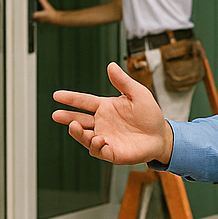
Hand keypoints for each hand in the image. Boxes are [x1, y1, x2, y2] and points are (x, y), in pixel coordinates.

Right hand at [32, 0, 58, 23]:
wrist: (56, 19)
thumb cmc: (52, 17)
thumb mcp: (44, 16)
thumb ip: (39, 15)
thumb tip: (34, 14)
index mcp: (43, 2)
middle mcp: (43, 2)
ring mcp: (43, 5)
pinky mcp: (42, 8)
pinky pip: (38, 2)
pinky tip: (34, 0)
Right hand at [51, 62, 172, 164]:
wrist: (161, 135)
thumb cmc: (150, 114)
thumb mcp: (138, 93)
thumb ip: (123, 81)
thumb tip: (111, 65)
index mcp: (105, 107)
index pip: (84, 102)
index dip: (70, 99)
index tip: (57, 95)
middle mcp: (102, 123)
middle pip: (79, 120)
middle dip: (67, 118)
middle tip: (56, 115)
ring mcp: (105, 138)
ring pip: (85, 137)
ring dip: (78, 133)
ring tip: (74, 126)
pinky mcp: (112, 152)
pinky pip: (99, 150)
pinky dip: (96, 146)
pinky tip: (99, 139)